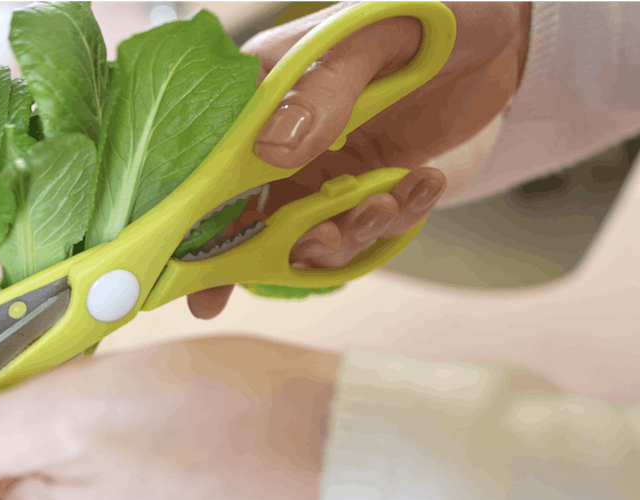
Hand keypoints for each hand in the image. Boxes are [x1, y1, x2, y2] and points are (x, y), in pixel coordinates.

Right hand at [187, 1, 531, 319]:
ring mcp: (322, 170)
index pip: (206, 164)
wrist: (503, 37)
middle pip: (245, 218)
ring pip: (306, 236)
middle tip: (302, 255)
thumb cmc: (429, 16)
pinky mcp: (365, 188)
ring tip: (385, 205)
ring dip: (344, 237)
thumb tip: (273, 150)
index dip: (193, 223)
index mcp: (259, 96)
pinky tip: (421, 184)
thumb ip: (324, 91)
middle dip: (261, 256)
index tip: (195, 276)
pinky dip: (393, 222)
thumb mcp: (371, 38)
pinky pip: (364, 230)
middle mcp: (280, 141)